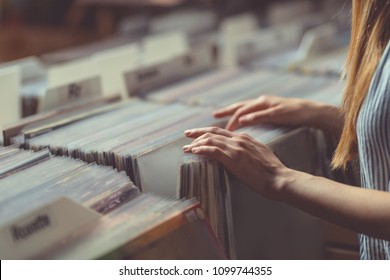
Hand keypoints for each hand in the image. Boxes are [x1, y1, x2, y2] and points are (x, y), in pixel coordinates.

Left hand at [183, 127, 291, 199]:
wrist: (279, 178)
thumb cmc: (272, 171)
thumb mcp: (260, 154)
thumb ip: (249, 150)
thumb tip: (240, 154)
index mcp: (245, 138)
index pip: (222, 131)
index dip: (208, 132)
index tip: (199, 134)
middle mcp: (239, 139)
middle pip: (213, 132)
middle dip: (198, 132)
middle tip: (187, 134)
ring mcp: (235, 148)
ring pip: (210, 139)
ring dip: (196, 142)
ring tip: (186, 147)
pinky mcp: (232, 158)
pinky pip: (212, 150)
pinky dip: (200, 149)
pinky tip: (193, 151)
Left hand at [213, 95, 334, 131]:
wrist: (308, 110)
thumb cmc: (289, 115)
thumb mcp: (270, 115)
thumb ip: (257, 117)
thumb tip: (243, 123)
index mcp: (259, 103)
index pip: (239, 107)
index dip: (226, 111)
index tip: (214, 116)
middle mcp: (261, 102)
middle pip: (239, 106)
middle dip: (225, 112)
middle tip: (213, 117)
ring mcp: (269, 105)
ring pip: (248, 109)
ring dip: (236, 117)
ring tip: (227, 127)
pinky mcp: (277, 111)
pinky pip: (262, 114)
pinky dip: (252, 117)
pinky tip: (243, 121)